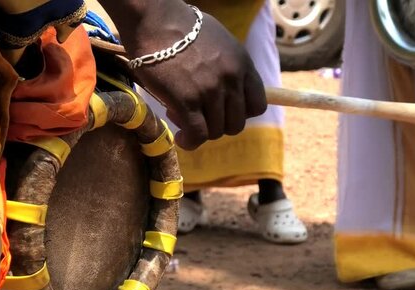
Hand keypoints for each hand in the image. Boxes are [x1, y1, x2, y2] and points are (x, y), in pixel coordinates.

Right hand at [98, 0, 266, 149]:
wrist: (155, 21)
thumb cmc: (181, 27)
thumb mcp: (220, 42)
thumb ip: (228, 65)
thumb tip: (224, 86)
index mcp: (242, 64)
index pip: (258, 105)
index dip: (241, 113)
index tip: (223, 111)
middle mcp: (231, 80)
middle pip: (236, 123)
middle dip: (218, 125)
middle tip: (199, 115)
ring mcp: (209, 92)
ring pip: (216, 131)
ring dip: (200, 131)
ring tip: (182, 118)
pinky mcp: (187, 102)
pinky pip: (197, 134)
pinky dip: (190, 141)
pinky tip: (181, 138)